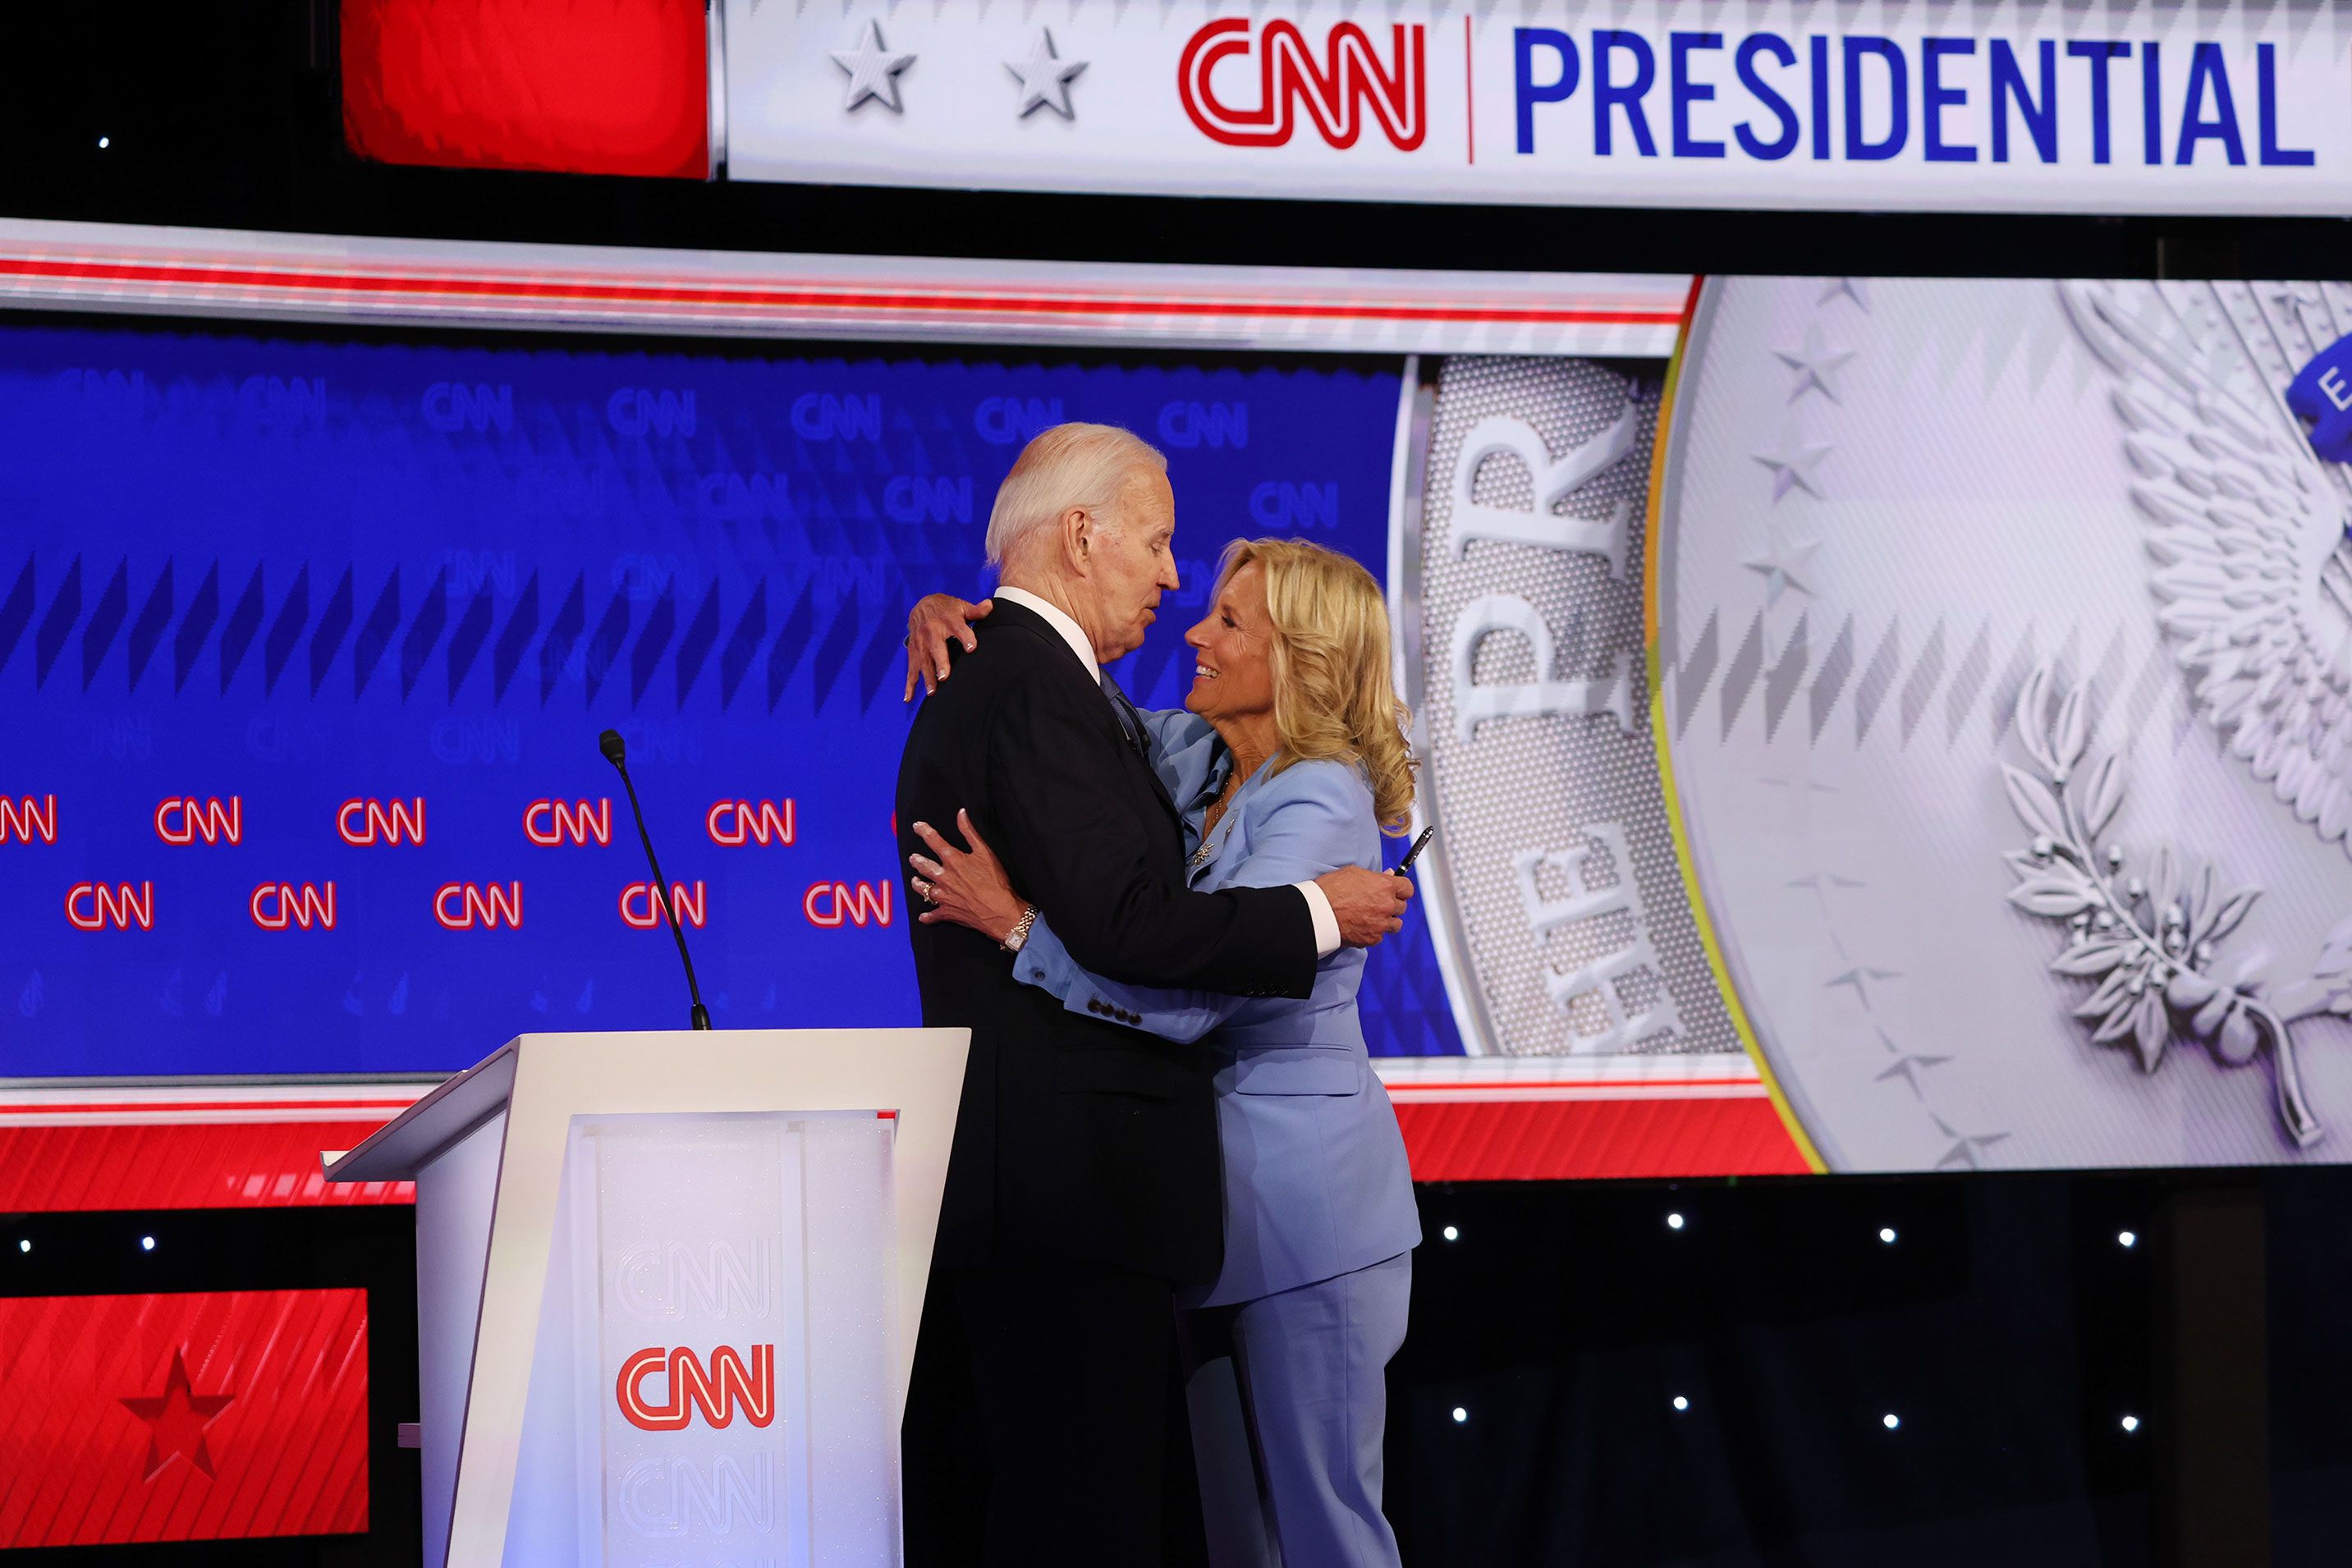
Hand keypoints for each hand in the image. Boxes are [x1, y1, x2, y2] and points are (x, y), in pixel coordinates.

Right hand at [904, 594, 994, 700]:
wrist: (921, 604)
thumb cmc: (946, 608)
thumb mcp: (961, 606)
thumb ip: (976, 611)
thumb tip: (990, 606)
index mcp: (949, 621)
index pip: (960, 630)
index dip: (966, 638)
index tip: (972, 648)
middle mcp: (933, 632)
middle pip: (937, 648)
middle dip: (940, 663)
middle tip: (944, 677)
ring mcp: (921, 642)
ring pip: (924, 661)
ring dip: (927, 676)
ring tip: (932, 692)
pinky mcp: (913, 651)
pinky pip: (911, 668)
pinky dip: (909, 684)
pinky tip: (909, 698)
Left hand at [910, 809, 1028, 940]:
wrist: (999, 911)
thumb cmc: (995, 881)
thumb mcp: (985, 852)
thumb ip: (970, 832)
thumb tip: (960, 814)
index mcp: (953, 860)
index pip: (933, 841)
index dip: (924, 831)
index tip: (917, 826)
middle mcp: (943, 877)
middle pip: (923, 866)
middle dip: (916, 860)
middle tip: (913, 858)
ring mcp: (943, 896)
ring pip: (923, 889)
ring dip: (917, 884)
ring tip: (914, 881)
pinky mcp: (947, 912)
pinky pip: (933, 916)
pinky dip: (927, 917)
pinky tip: (923, 917)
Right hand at [1316, 865, 1413, 947]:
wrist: (1318, 912)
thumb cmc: (1331, 889)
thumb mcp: (1353, 873)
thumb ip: (1375, 876)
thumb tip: (1389, 875)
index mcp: (1385, 886)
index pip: (1408, 889)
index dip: (1402, 889)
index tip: (1397, 891)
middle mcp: (1387, 905)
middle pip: (1402, 907)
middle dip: (1392, 905)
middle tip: (1378, 904)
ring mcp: (1381, 924)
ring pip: (1395, 924)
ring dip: (1387, 921)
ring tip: (1373, 917)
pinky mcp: (1372, 938)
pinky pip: (1380, 936)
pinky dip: (1374, 932)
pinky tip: (1362, 926)